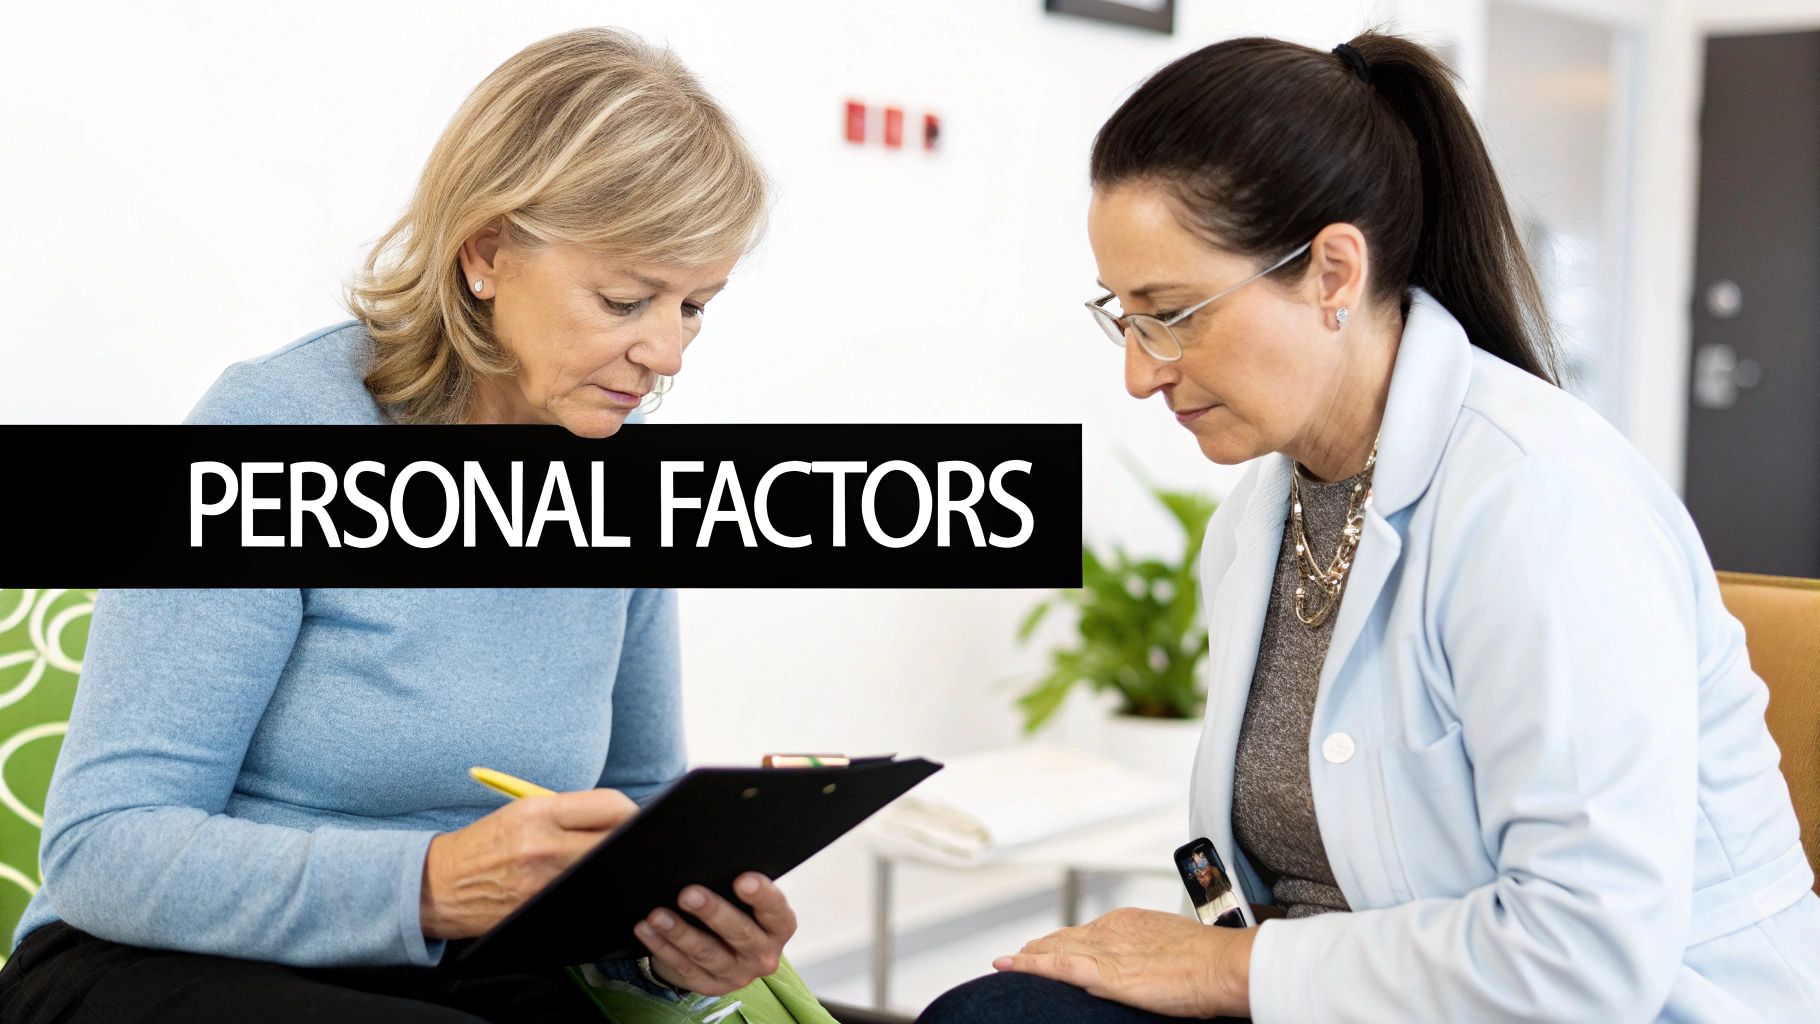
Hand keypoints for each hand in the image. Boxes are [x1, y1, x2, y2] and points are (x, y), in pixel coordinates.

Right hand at [419, 788, 638, 938]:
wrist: (436, 885)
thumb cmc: (483, 845)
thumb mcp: (520, 812)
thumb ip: (569, 812)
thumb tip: (621, 817)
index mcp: (539, 811)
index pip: (611, 806)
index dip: (632, 814)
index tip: (635, 821)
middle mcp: (543, 844)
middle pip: (615, 841)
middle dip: (631, 844)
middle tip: (635, 847)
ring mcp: (543, 882)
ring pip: (606, 873)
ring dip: (617, 871)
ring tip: (615, 867)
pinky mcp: (539, 910)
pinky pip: (585, 900)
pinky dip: (595, 895)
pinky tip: (594, 891)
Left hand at [633, 873, 797, 995]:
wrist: (725, 950)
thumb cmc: (737, 910)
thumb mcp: (745, 900)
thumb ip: (736, 883)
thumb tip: (709, 858)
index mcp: (778, 928)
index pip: (776, 911)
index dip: (762, 896)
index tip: (742, 879)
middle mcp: (763, 955)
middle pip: (740, 934)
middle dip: (713, 912)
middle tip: (688, 894)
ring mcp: (736, 975)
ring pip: (707, 953)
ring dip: (679, 933)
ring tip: (657, 915)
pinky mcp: (710, 986)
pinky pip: (684, 967)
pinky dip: (662, 947)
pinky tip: (646, 929)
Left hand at [993, 907, 1254, 1018]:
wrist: (1221, 965)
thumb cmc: (1210, 961)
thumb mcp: (1173, 947)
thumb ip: (1151, 953)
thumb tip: (1147, 965)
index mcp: (1129, 922)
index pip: (1087, 932)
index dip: (1064, 941)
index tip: (1050, 946)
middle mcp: (1111, 930)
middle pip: (1064, 937)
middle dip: (1041, 947)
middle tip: (1019, 955)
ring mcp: (1104, 950)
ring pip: (1053, 949)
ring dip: (1028, 956)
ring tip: (1008, 962)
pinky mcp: (1102, 973)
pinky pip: (1054, 966)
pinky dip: (1027, 965)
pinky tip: (1007, 965)